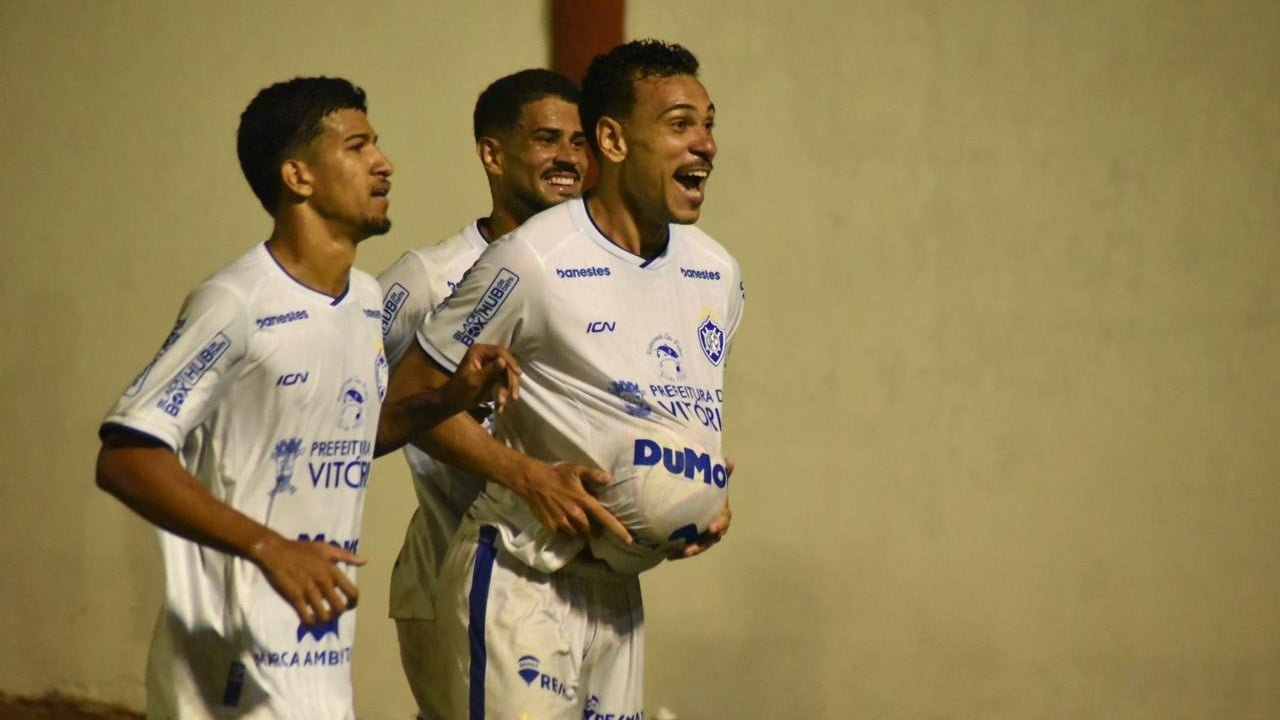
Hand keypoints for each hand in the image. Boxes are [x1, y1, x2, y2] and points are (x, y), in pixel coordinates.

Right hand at [250, 534, 364, 625]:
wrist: (274, 551)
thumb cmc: (299, 549)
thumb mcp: (326, 548)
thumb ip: (346, 556)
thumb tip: (365, 561)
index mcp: (332, 570)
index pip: (352, 592)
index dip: (353, 602)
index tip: (349, 604)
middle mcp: (323, 582)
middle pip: (340, 608)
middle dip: (338, 613)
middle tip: (332, 611)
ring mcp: (309, 591)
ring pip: (324, 616)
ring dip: (325, 620)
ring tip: (321, 617)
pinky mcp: (294, 598)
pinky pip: (307, 618)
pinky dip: (310, 623)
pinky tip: (309, 621)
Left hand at [441, 343, 521, 413]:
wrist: (453, 402)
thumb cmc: (459, 390)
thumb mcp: (474, 381)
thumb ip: (489, 371)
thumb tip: (503, 361)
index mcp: (479, 351)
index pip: (500, 352)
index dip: (511, 362)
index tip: (518, 373)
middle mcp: (486, 355)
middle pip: (507, 364)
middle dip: (510, 381)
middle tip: (513, 396)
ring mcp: (491, 366)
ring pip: (508, 375)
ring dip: (507, 390)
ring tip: (501, 404)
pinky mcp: (494, 376)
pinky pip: (504, 383)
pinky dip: (504, 394)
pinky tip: (499, 406)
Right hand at [518, 461, 630, 544]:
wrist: (532, 481)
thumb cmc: (557, 474)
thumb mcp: (577, 469)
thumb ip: (593, 475)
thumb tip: (608, 478)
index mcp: (583, 500)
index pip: (604, 518)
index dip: (617, 530)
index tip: (629, 540)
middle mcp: (575, 514)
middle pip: (590, 530)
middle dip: (593, 530)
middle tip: (593, 526)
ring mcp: (562, 522)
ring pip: (577, 534)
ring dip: (580, 532)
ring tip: (578, 524)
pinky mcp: (551, 527)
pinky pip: (564, 534)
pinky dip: (567, 531)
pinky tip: (565, 523)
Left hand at [674, 456, 733, 558]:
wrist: (691, 499)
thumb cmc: (706, 490)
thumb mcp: (712, 480)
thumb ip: (720, 472)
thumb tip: (730, 459)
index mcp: (719, 513)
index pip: (723, 521)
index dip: (720, 525)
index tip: (712, 528)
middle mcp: (712, 526)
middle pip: (710, 539)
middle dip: (701, 544)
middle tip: (690, 548)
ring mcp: (702, 535)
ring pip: (698, 546)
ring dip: (690, 551)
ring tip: (679, 554)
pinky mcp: (691, 540)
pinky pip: (686, 549)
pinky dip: (679, 552)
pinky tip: (669, 556)